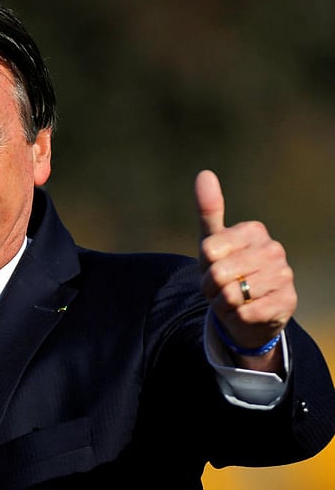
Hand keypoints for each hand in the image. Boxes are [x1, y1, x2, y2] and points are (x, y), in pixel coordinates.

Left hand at [195, 170, 294, 369]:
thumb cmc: (226, 269)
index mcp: (254, 230)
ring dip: (223, 302)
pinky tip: (246, 311)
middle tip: (221, 287)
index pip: (208, 250)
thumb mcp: (212, 241)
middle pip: (218, 273)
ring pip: (231, 294)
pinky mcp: (287, 302)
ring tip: (233, 298)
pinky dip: (237, 316)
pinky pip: (245, 312)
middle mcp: (274, 249)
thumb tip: (204, 173)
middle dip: (211, 287)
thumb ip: (209, 209)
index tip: (212, 266)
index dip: (203, 265)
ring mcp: (284, 276)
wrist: (246, 308)